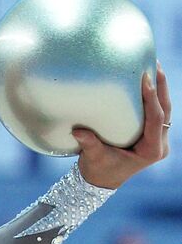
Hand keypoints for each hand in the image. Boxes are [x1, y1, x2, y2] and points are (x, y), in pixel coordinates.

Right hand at [72, 61, 171, 188]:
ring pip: (165, 109)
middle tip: (154, 64)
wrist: (101, 179)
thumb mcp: (93, 158)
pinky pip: (157, 111)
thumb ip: (89, 145)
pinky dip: (154, 96)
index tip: (145, 79)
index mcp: (151, 151)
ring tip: (154, 66)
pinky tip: (146, 80)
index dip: (152, 99)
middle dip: (161, 87)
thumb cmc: (98, 169)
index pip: (156, 120)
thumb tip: (77, 131)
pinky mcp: (153, 133)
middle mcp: (160, 144)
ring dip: (160, 88)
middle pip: (166, 110)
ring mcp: (158, 138)